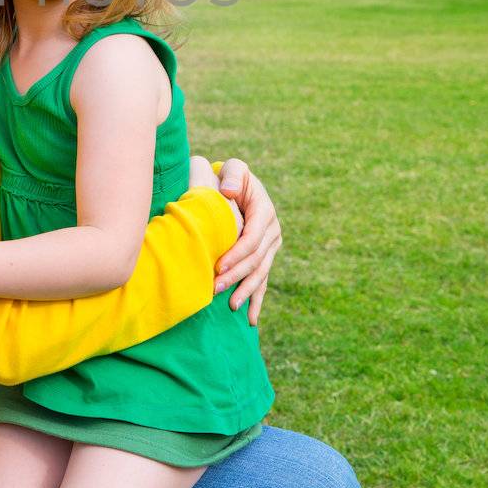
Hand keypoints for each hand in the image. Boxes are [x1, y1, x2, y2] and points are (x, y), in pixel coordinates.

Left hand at [196, 156, 281, 324]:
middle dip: (237, 276)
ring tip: (231, 306)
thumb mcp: (234, 169)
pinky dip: (257, 300)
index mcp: (264, 212)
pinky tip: (250, 319)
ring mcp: (271, 246)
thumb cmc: (231, 176)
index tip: (218, 266)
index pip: (252, 239)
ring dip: (246, 291)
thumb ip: (232, 175)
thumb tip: (229, 192)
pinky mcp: (266, 256)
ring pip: (261, 273)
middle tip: (216, 290)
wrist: (237, 186)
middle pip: (256, 260)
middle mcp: (272, 231)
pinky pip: (263, 280)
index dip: (236, 254)